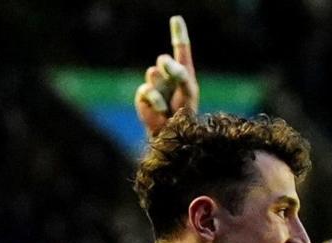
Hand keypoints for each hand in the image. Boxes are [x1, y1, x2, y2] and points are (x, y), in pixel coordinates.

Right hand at [134, 15, 198, 136]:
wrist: (173, 135)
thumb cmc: (186, 115)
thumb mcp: (189, 91)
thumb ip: (180, 74)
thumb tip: (162, 61)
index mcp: (183, 74)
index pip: (181, 50)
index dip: (179, 34)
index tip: (176, 19)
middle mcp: (167, 76)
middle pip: (164, 60)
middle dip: (169, 67)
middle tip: (176, 78)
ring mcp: (154, 85)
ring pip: (153, 74)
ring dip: (162, 88)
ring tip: (168, 105)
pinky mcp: (142, 96)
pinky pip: (147, 90)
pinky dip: (156, 102)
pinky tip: (160, 112)